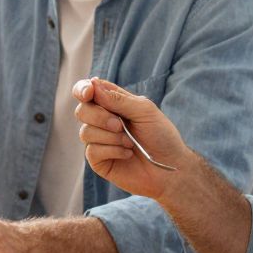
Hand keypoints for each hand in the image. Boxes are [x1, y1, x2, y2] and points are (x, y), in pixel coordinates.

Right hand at [73, 78, 185, 200]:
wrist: (171, 167)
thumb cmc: (161, 136)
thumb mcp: (145, 111)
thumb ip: (119, 99)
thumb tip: (92, 85)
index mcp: (112, 103)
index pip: (87, 90)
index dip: (82, 89)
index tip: (89, 93)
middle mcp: (101, 121)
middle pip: (82, 111)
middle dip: (100, 117)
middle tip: (120, 125)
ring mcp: (98, 141)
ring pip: (86, 132)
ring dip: (111, 137)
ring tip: (130, 143)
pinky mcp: (98, 160)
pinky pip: (92, 151)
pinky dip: (113, 150)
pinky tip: (128, 154)